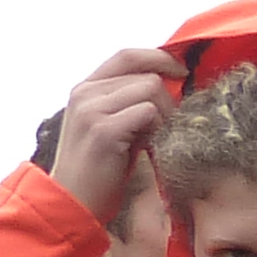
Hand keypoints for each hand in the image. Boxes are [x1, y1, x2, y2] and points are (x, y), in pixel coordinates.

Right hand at [47, 48, 185, 226]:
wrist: (74, 201)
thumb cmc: (101, 168)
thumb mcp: (111, 124)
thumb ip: (130, 101)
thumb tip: (171, 83)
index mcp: (85, 88)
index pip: (128, 55)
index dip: (160, 57)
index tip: (182, 72)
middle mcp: (85, 93)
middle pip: (147, 75)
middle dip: (168, 100)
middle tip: (166, 127)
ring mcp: (91, 109)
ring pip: (151, 89)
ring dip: (165, 115)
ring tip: (152, 140)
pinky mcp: (103, 129)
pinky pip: (148, 112)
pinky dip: (158, 128)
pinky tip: (147, 146)